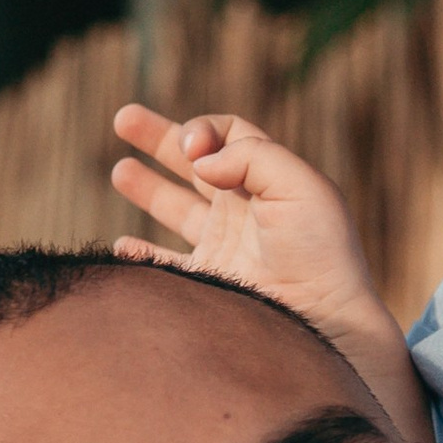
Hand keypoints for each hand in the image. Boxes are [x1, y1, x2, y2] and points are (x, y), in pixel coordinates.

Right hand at [109, 105, 385, 340]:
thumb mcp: (301, 186)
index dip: (203, 129)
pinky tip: (122, 245)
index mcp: (269, 180)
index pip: (229, 135)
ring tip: (120, 171)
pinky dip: (141, 254)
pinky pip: (165, 266)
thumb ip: (251, 156)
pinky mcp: (207, 285)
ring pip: (177, 209)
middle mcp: (245, 211)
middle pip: (196, 164)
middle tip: (123, 119)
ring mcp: (224, 248)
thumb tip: (205, 163)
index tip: (191, 149)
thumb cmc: (320, 253)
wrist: (322, 324)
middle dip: (159, 139)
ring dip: (147, 188)